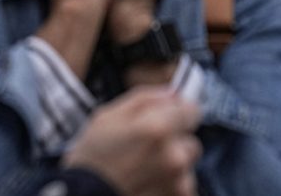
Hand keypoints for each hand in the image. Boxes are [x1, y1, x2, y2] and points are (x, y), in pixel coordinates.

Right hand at [63, 87, 201, 195]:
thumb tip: (171, 93)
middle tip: (144, 153)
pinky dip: (168, 185)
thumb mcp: (107, 117)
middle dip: (173, 144)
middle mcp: (175, 155)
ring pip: (186, 166)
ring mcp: (178, 181)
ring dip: (171, 167)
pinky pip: (182, 186)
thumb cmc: (89, 162)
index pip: (192, 110)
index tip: (167, 120)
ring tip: (141, 173)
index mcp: (159, 128)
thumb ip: (145, 98)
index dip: (177, 114)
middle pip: (190, 140)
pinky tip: (145, 185)